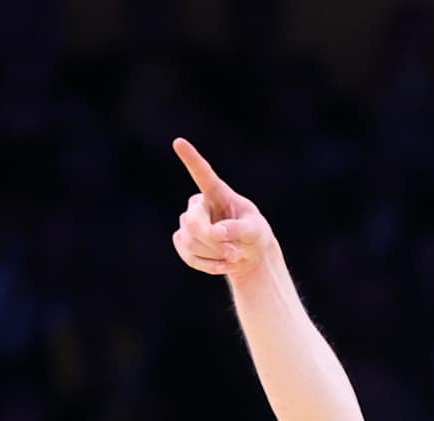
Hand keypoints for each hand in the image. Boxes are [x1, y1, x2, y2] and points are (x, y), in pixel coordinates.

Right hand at [172, 139, 274, 278]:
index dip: (191, 159)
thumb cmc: (254, 235)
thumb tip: (217, 232)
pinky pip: (188, 255)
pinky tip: (222, 264)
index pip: (202, 174)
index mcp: (217, 192)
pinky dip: (207, 265)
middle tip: (235, 254)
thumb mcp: (255, 231)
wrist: (246, 255)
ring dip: (214, 255)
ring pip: (189, 241)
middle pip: (192, 222)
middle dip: (213, 242)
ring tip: (233, 257)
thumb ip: (238, 229)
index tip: (178, 142)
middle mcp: (198, 203)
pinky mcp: (182, 240)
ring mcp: (187, 221)